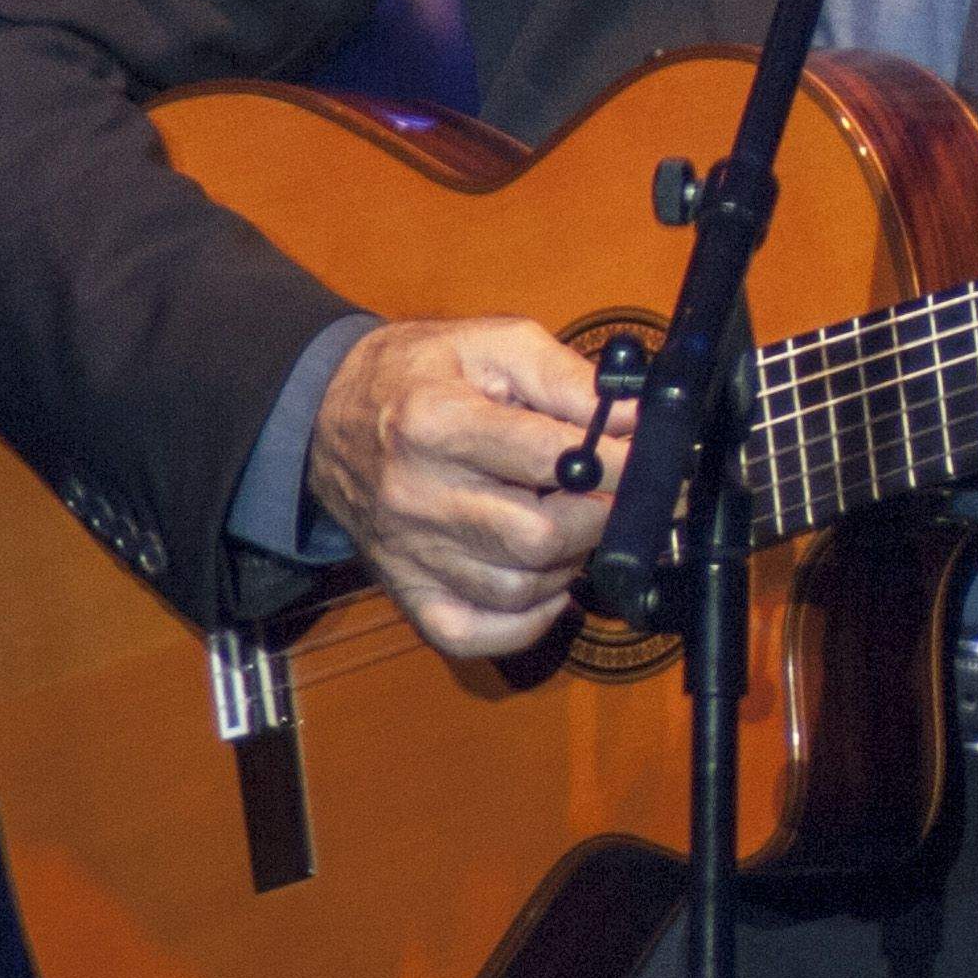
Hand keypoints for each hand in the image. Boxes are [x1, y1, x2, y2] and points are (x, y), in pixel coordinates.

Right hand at [307, 318, 623, 660]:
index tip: (650, 460)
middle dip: (599, 519)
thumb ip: (568, 377)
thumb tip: (635, 419)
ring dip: (568, 565)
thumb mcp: (493, 343)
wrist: (327, 413)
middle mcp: (417, 496)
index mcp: (436, 423)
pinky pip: (475, 635)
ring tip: (573, 526)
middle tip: (617, 497)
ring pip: (516, 590)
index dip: (618, 463)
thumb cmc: (420, 374)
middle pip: (537, 538)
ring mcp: (409, 553)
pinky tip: (547, 584)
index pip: (550, 458)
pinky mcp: (406, 591)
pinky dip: (526, 623)